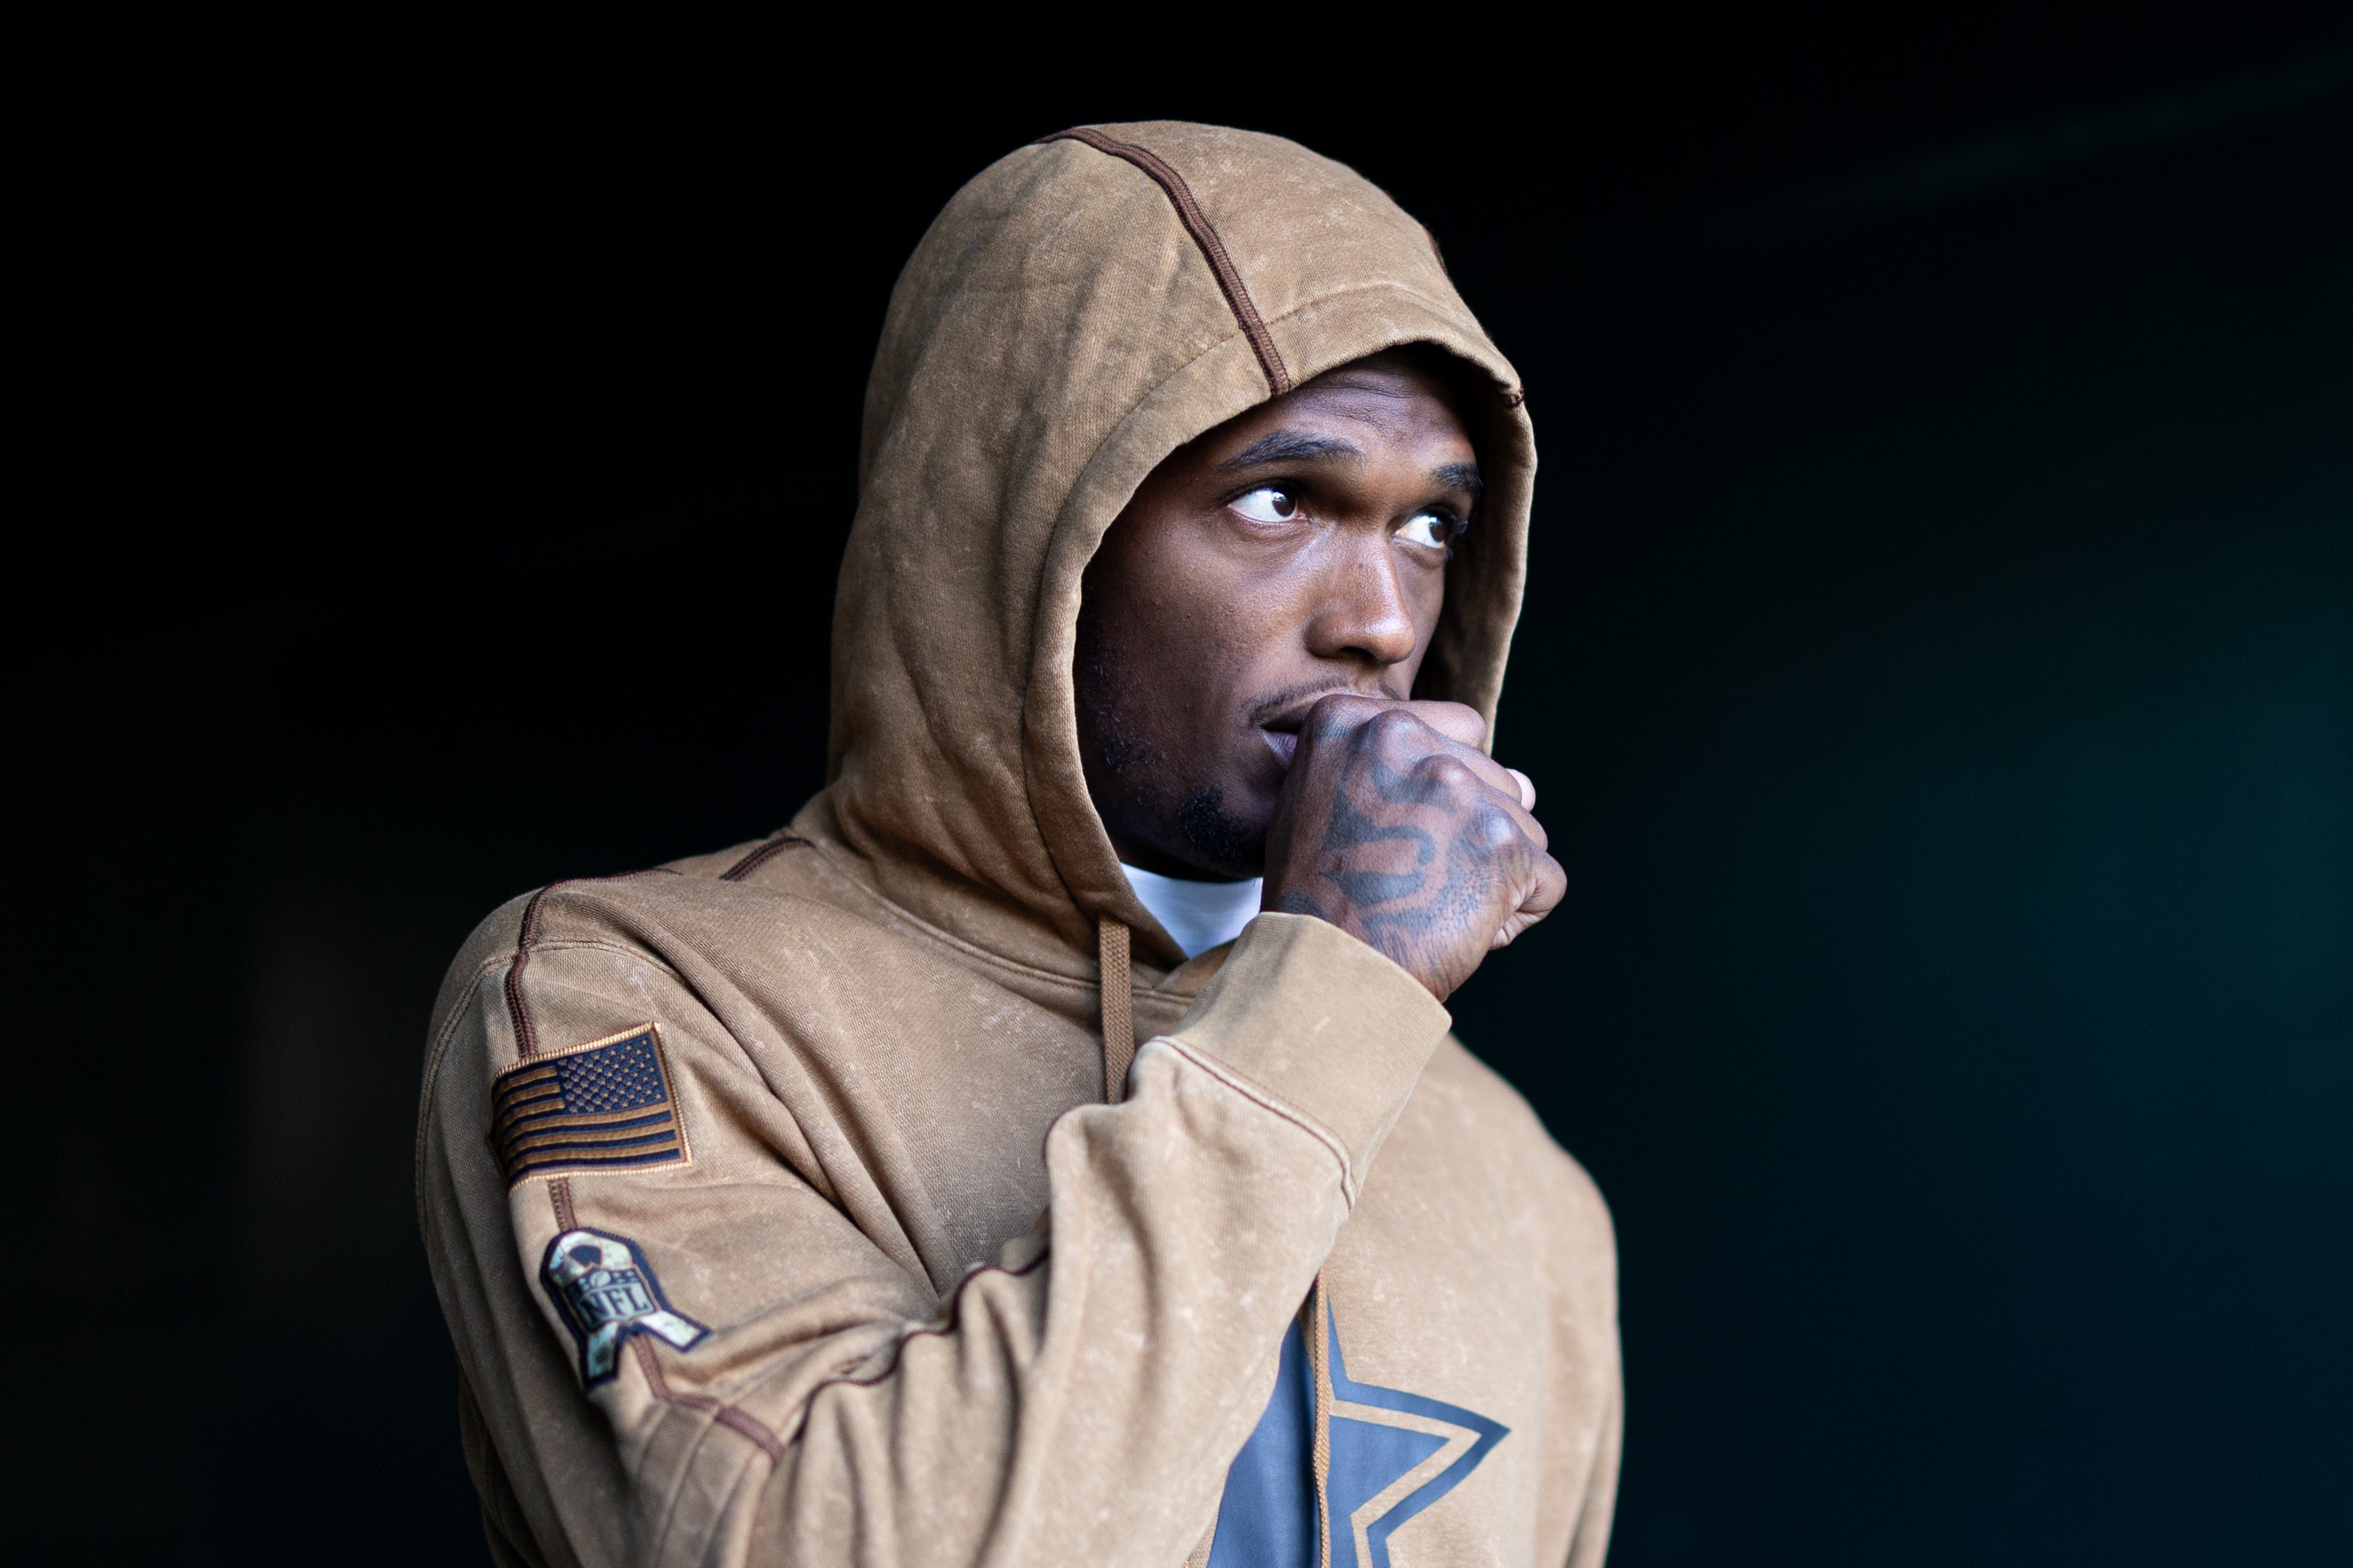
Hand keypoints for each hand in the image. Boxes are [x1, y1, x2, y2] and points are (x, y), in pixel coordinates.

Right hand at [1260, 696, 1564, 1000]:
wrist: (1324, 978)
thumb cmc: (1322, 903)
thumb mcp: (1328, 805)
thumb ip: (1408, 773)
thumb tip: (1527, 782)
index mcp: (1353, 720)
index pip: (1456, 728)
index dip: (1438, 794)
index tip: (1393, 835)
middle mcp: (1405, 739)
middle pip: (1492, 779)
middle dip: (1468, 836)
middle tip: (1405, 881)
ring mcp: (1457, 789)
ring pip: (1522, 827)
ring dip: (1492, 873)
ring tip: (1427, 906)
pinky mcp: (1503, 845)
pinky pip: (1545, 881)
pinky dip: (1515, 915)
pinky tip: (1460, 930)